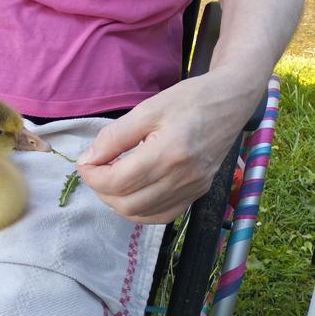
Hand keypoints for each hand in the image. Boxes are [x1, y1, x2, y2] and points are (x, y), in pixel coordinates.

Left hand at [76, 70, 261, 223]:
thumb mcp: (147, 109)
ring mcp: (193, 189)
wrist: (231, 101)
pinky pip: (161, 216)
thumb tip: (88, 160)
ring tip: (109, 179)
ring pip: (141, 214)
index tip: (84, 162)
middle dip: (101, 190)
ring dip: (116, 202)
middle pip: (126, 203)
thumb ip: (114, 136)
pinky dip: (138, 210)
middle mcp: (183, 178)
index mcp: (169, 154)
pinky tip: (130, 192)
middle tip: (94, 170)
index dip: (92, 176)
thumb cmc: (189, 99)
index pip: (118, 182)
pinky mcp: (197, 193)